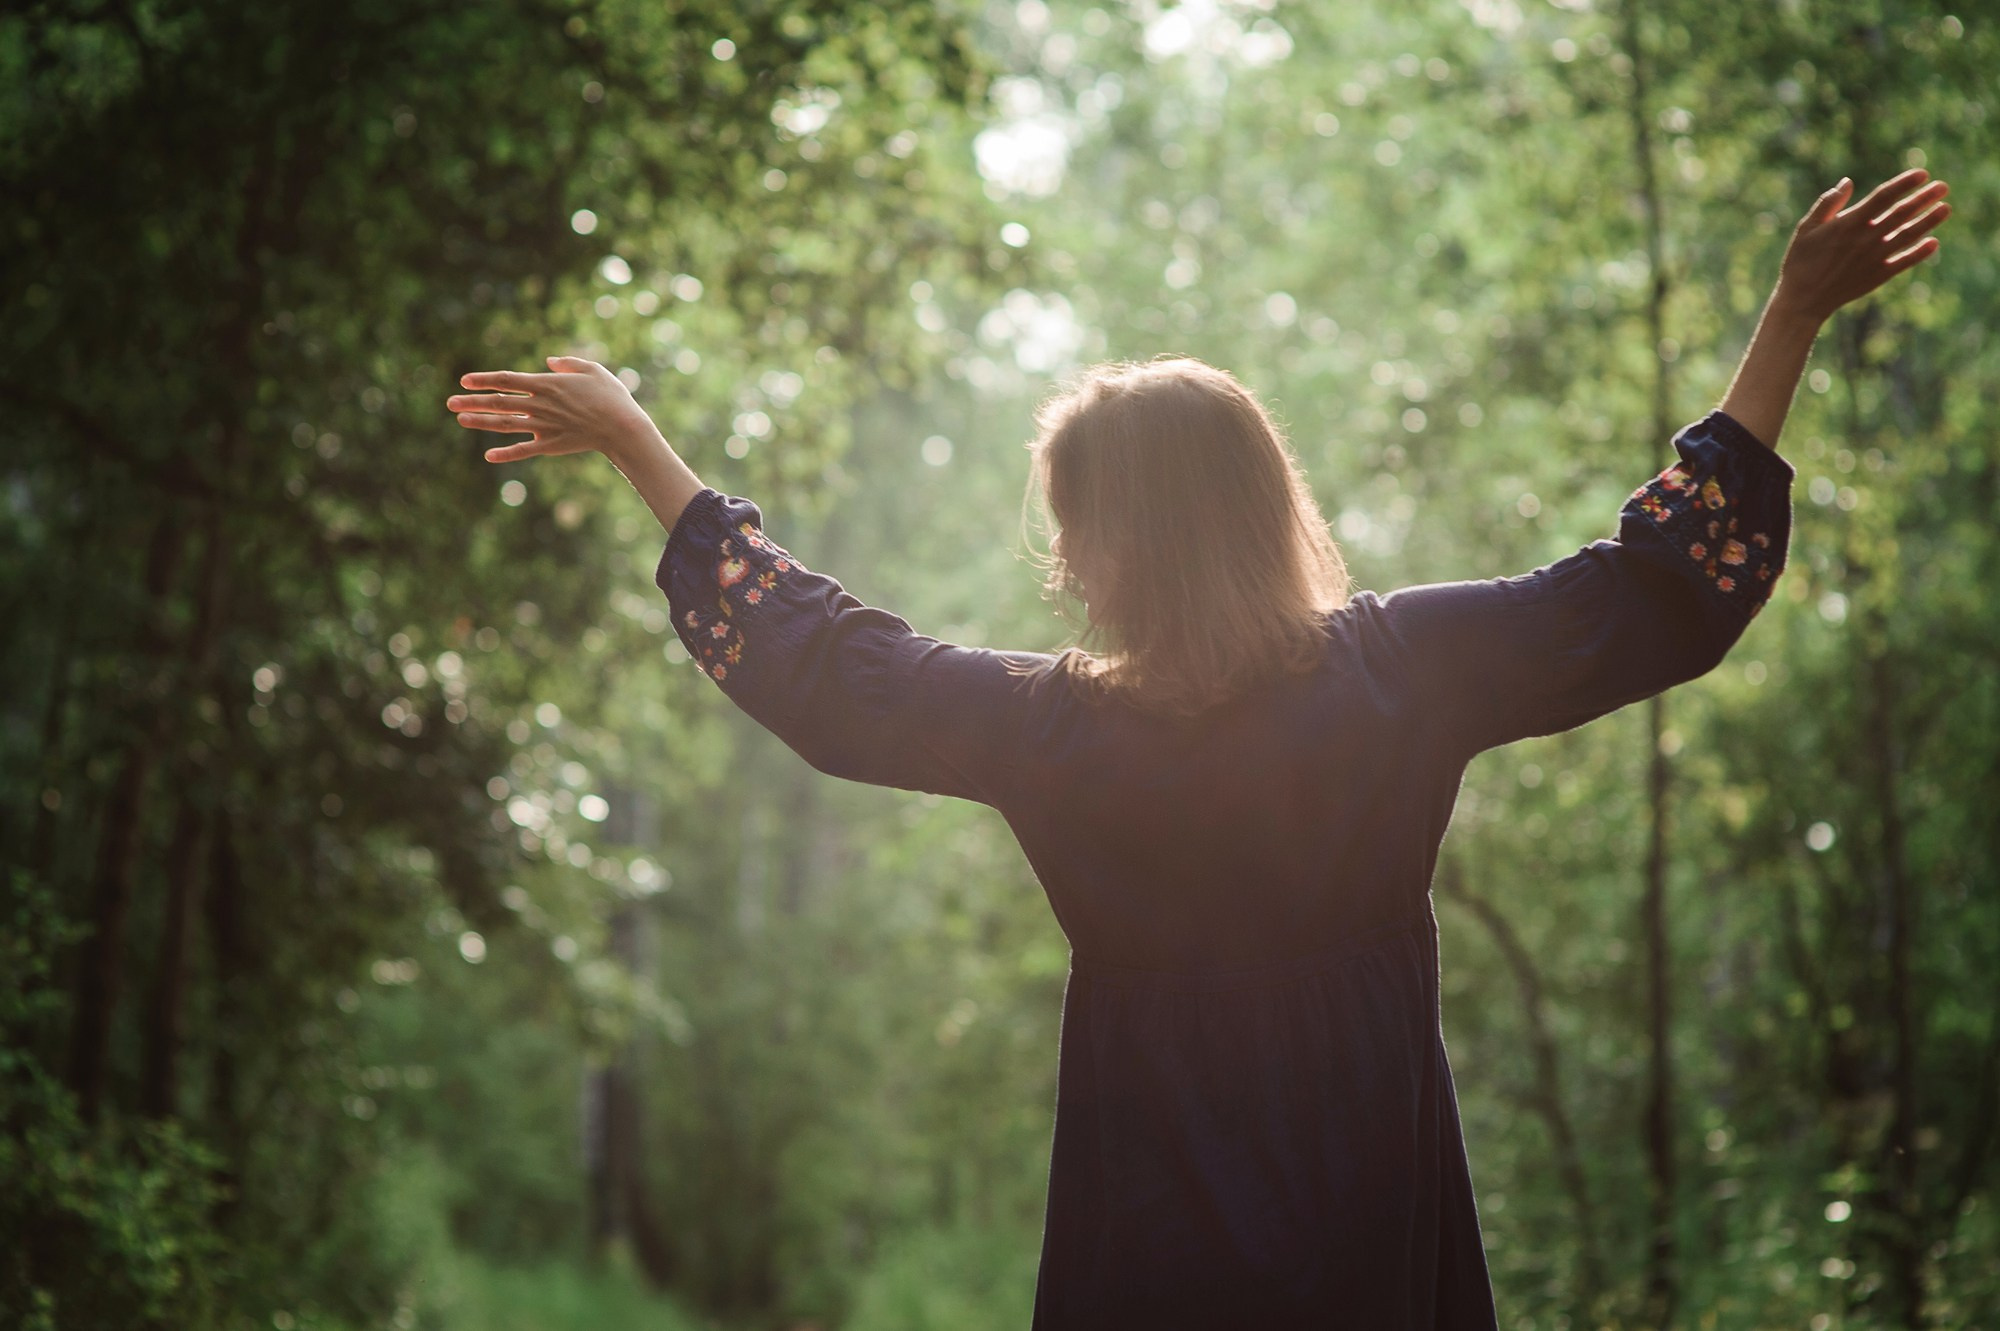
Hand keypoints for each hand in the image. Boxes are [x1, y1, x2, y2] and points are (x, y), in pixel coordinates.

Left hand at [447, 356, 664, 463]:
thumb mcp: (593, 370)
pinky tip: (488, 456)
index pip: (507, 380)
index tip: (464, 380)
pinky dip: (506, 453)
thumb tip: (549, 360)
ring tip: (460, 420)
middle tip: (449, 402)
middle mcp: (540, 405)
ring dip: (480, 422)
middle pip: (499, 402)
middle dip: (472, 401)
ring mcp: (544, 426)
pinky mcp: (551, 445)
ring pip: (505, 424)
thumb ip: (569, 362)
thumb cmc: (612, 396)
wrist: (622, 428)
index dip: (484, 379)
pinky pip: (523, 450)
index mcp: (547, 385)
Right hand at [1773, 168, 1949, 323]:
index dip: (1904, 183)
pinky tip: (1934, 242)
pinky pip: (1905, 261)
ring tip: (1946, 208)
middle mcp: (1866, 238)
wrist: (1803, 300)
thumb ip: (1827, 204)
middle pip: (1902, 212)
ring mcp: (1875, 257)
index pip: (1884, 196)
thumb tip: (1848, 182)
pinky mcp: (1878, 275)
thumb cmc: (1800, 261)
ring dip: (1929, 221)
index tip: (1922, 174)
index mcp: (1849, 223)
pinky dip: (1920, 252)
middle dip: (1924, 198)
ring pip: (1909, 235)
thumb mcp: (1806, 228)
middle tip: (1943, 186)